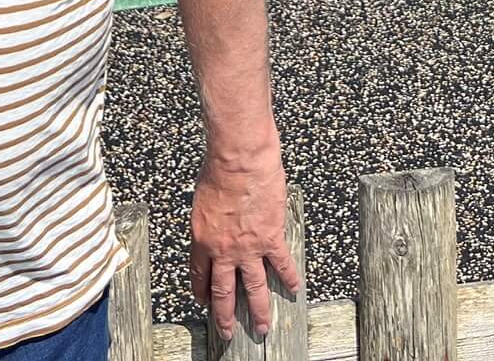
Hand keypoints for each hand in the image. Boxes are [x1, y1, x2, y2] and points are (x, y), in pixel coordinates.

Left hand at [190, 152, 301, 341]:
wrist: (240, 161)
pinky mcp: (271, 237)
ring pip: (253, 287)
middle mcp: (223, 251)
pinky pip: (281, 264)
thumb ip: (208, 222)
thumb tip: (215, 230)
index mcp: (201, 240)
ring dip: (258, 310)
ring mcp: (248, 247)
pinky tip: (294, 290)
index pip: (200, 276)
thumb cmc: (218, 171)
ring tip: (262, 327)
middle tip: (227, 332)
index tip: (205, 303)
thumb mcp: (202, 202)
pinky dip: (288, 277)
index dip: (202, 292)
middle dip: (224, 316)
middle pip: (223, 291)